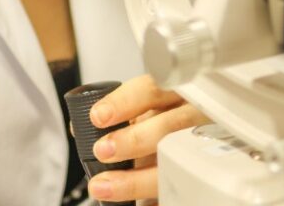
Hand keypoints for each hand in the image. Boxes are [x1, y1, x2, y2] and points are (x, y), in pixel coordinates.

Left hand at [85, 74, 205, 202]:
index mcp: (176, 94)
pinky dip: (159, 200)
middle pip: (169, 126)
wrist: (191, 143)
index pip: (153, 89)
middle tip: (102, 151)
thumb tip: (80, 129)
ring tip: (105, 185)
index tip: (98, 117)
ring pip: (176, 164)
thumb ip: (119, 116)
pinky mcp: (203, 175)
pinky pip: (184, 190)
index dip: (124, 102)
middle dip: (133, 140)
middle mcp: (193, 117)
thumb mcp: (146, 112)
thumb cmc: (168, 123)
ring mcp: (202, 148)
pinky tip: (139, 205)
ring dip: (136, 179)